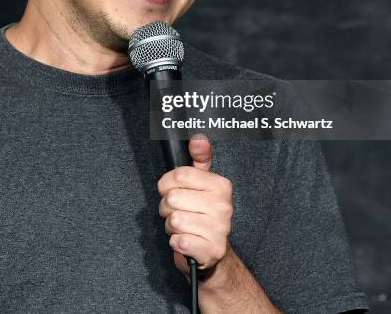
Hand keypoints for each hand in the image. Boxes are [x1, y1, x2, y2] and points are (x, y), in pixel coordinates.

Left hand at [157, 135, 233, 274]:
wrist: (210, 252)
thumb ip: (199, 158)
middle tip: (179, 212)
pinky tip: (186, 241)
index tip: (173, 190)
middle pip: (172, 198)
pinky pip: (179, 241)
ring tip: (183, 226)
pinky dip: (176, 242)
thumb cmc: (201, 213)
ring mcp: (220, 230)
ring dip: (171, 226)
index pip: (179, 175)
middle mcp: (224, 206)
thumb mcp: (201, 183)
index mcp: (221, 185)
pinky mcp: (212, 251)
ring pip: (174, 220)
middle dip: (167, 208)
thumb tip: (199, 139)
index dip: (167, 184)